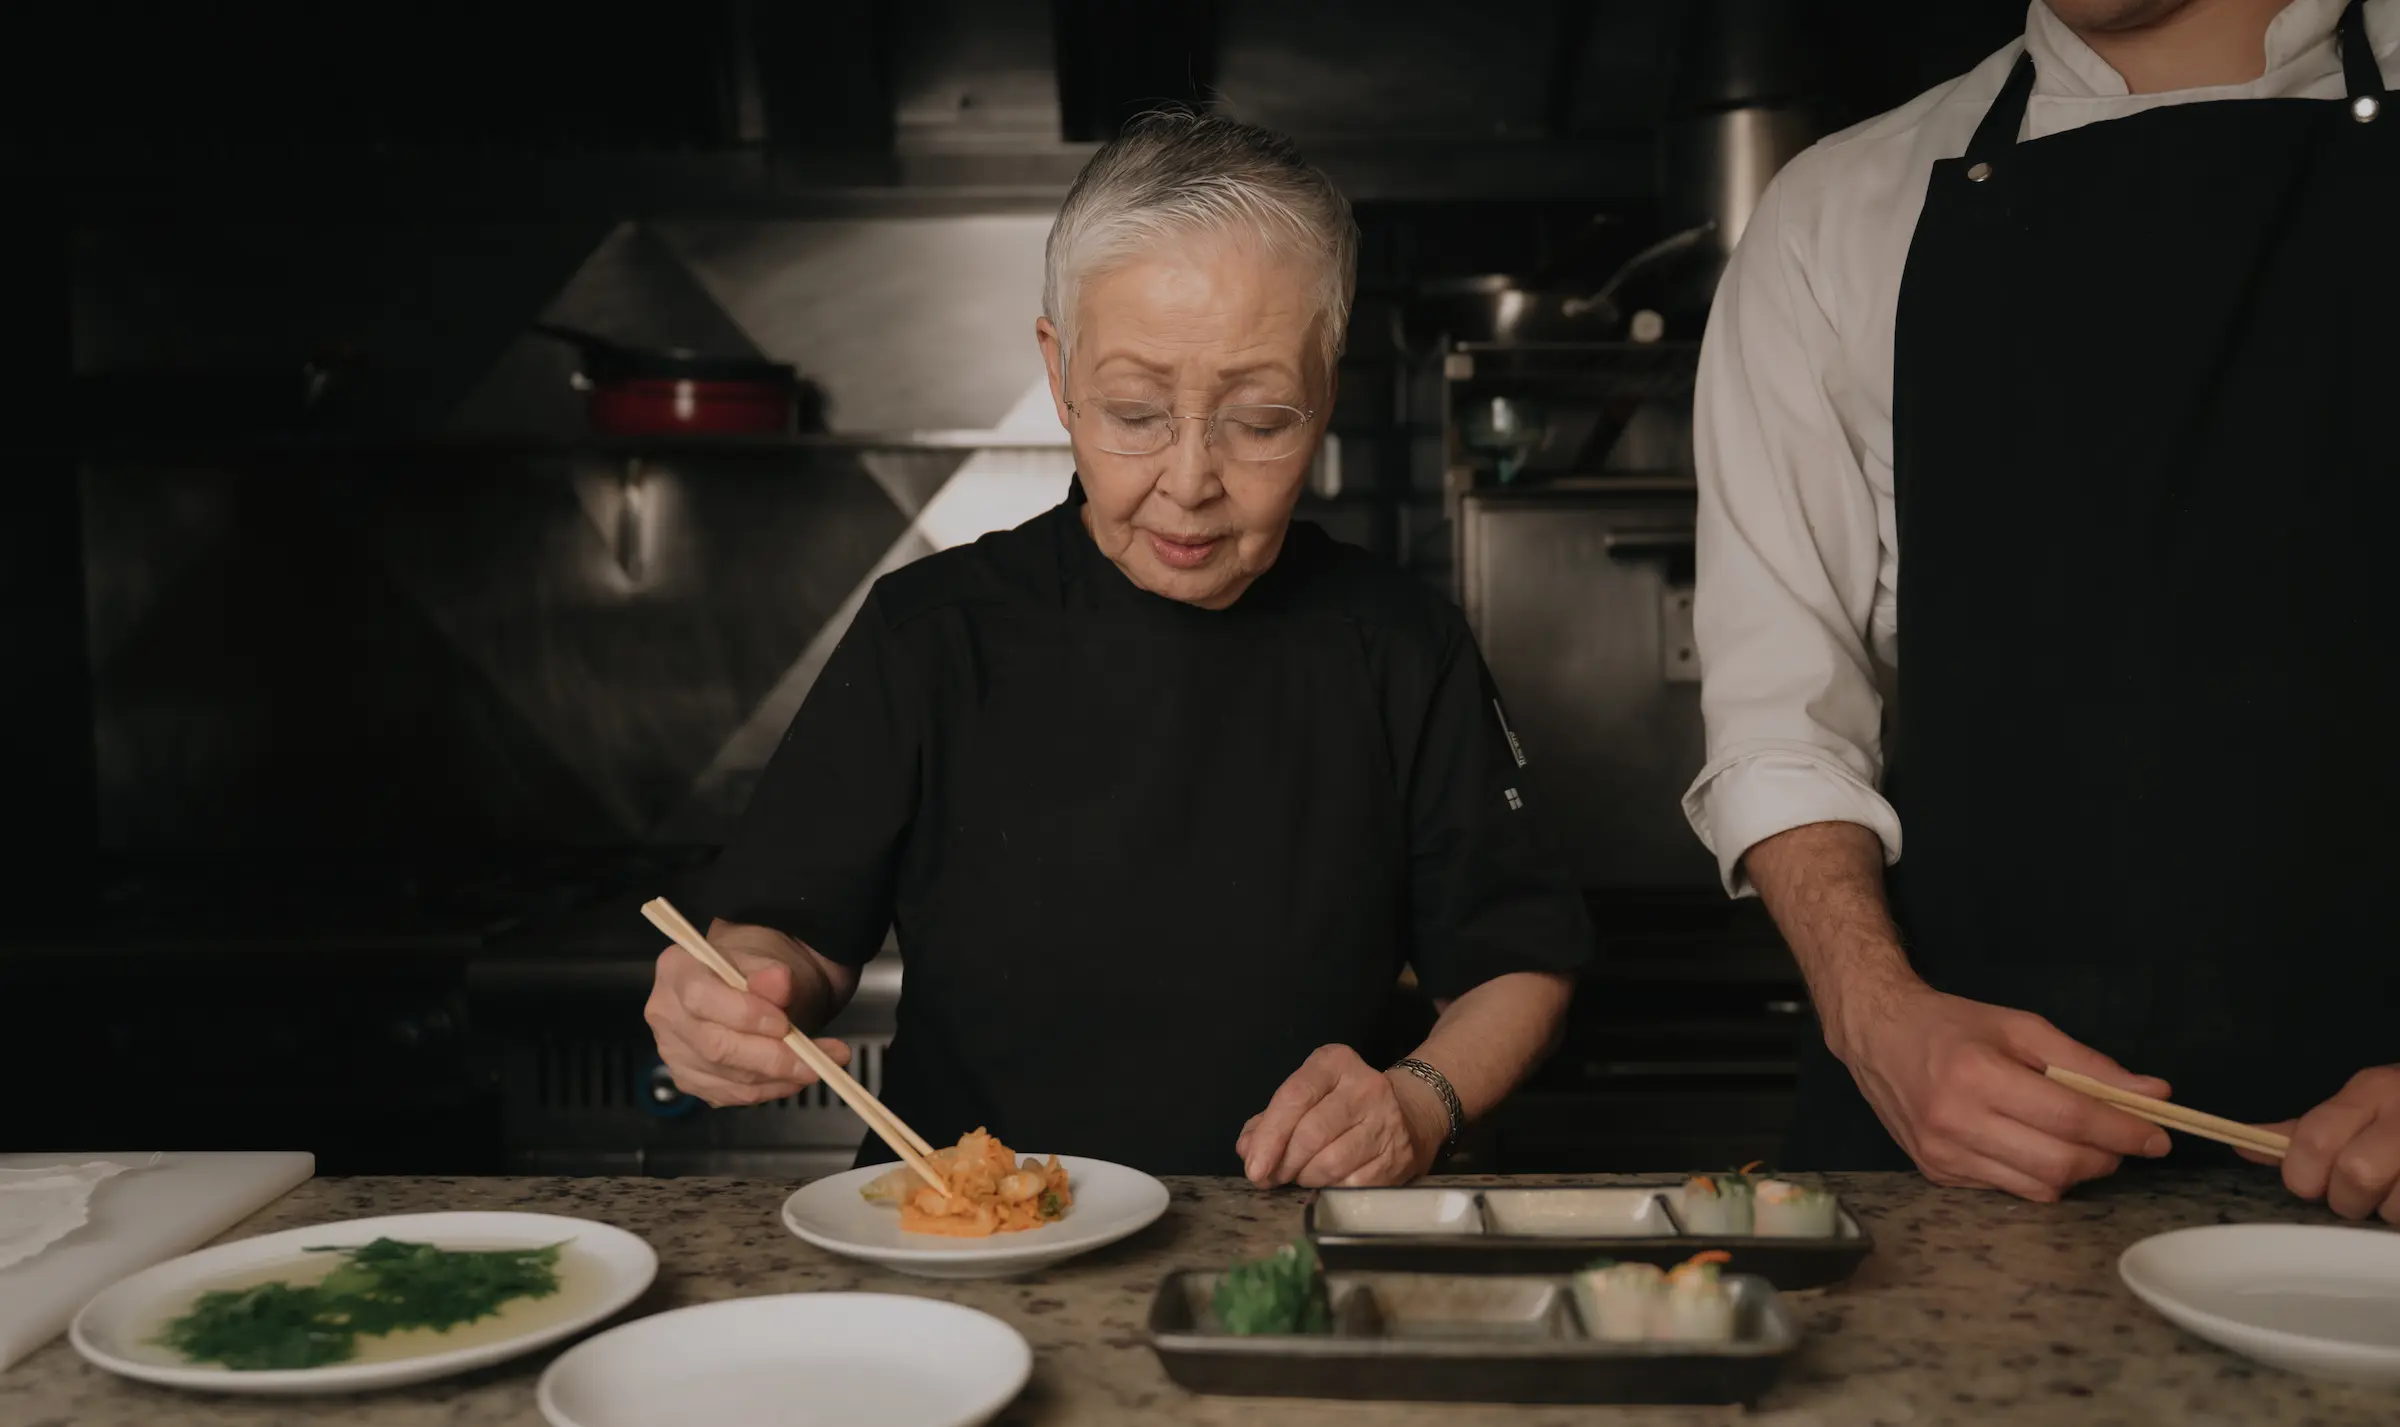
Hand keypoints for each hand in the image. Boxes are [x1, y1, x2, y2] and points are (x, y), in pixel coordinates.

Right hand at [642, 943, 850, 1106]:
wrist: (753, 988)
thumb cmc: (758, 970)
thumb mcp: (770, 958)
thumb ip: (772, 972)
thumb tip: (779, 981)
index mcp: (676, 970)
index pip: (701, 998)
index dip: (746, 1015)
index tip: (786, 1023)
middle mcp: (665, 1013)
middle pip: (715, 1047)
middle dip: (773, 1057)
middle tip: (819, 1059)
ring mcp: (672, 1051)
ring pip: (728, 1077)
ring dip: (780, 1078)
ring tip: (818, 1064)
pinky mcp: (688, 1080)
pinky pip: (732, 1094)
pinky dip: (770, 1089)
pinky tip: (794, 1075)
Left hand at [1235, 1045, 1448, 1188]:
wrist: (1410, 1111)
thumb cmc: (1342, 1103)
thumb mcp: (1307, 1095)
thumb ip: (1270, 1120)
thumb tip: (1247, 1149)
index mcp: (1335, 1063)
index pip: (1295, 1096)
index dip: (1269, 1136)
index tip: (1253, 1166)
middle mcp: (1365, 1087)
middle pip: (1311, 1134)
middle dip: (1284, 1163)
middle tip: (1271, 1177)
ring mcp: (1386, 1122)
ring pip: (1331, 1163)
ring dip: (1306, 1177)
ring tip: (1300, 1176)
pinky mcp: (1399, 1156)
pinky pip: (1352, 1183)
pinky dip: (1331, 1189)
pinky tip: (1326, 1182)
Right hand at [1834, 981, 2173, 1201]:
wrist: (1875, 1036)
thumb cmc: (1951, 1024)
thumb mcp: (2021, 1026)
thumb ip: (2087, 1061)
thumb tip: (2152, 1094)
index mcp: (1976, 1075)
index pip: (2069, 1118)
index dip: (2123, 1130)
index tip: (2158, 1134)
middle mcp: (1954, 1122)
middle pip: (2059, 1163)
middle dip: (2106, 1156)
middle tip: (2122, 1138)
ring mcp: (1942, 1155)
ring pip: (2039, 1187)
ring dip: (2076, 1170)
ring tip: (2079, 1142)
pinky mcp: (1936, 1174)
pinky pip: (2010, 1189)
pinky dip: (2037, 1173)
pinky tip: (2030, 1144)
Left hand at [2238, 1066, 2399, 1221]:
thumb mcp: (2364, 1105)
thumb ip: (2308, 1128)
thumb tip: (2243, 1142)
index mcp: (2373, 1091)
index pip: (2314, 1139)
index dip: (2302, 1173)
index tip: (2308, 1182)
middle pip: (2355, 1177)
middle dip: (2348, 1199)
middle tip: (2358, 1195)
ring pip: (2396, 1207)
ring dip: (2391, 1213)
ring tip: (2399, 1194)